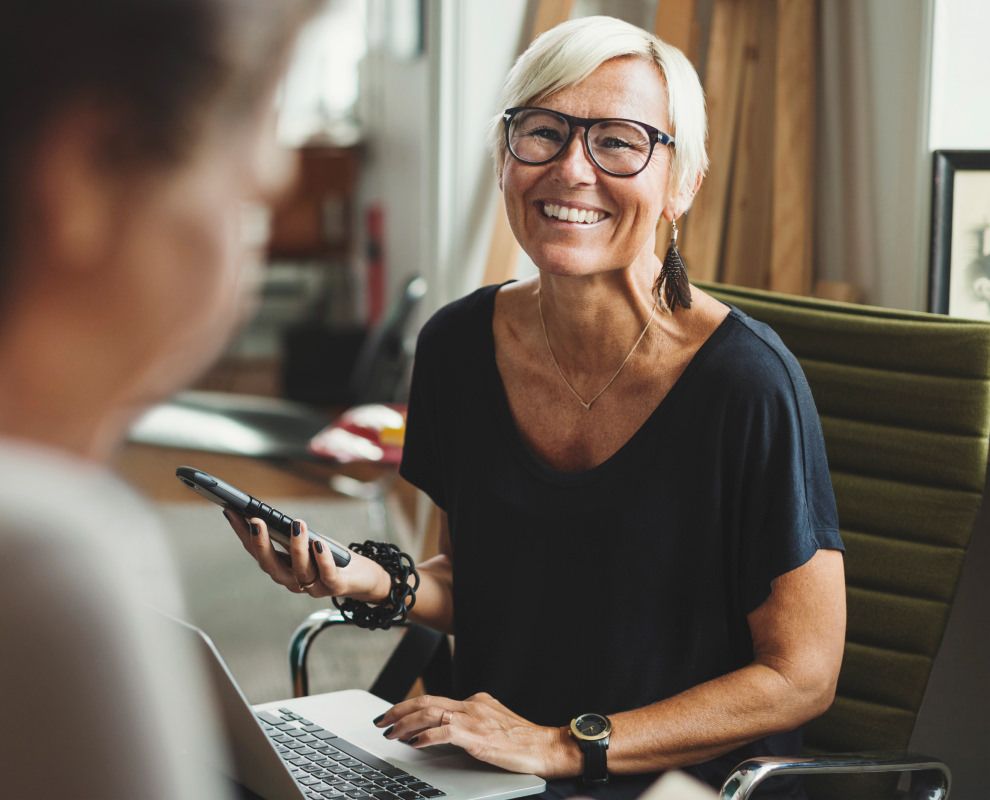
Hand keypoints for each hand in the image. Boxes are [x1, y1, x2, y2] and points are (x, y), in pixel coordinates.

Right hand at [222, 511, 390, 600]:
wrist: (362, 578)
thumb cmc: (330, 556)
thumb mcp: (306, 542)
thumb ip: (287, 534)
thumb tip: (266, 512)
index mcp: (281, 568)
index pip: (256, 551)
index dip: (242, 534)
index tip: (231, 511)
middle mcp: (293, 581)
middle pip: (272, 566)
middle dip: (261, 544)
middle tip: (255, 520)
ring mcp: (314, 587)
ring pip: (300, 571)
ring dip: (296, 547)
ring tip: (296, 524)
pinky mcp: (335, 587)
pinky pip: (327, 575)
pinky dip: (322, 560)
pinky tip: (319, 544)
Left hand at [374, 693, 576, 777]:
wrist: (546, 746)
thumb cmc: (524, 741)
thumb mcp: (495, 725)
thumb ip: (473, 723)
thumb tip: (449, 730)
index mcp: (475, 701)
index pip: (436, 700)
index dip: (411, 708)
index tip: (396, 716)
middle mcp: (471, 705)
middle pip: (426, 701)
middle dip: (399, 710)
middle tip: (381, 720)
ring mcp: (473, 718)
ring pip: (429, 713)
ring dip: (405, 723)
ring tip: (391, 733)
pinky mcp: (476, 736)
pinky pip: (443, 731)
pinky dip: (424, 736)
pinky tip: (414, 743)